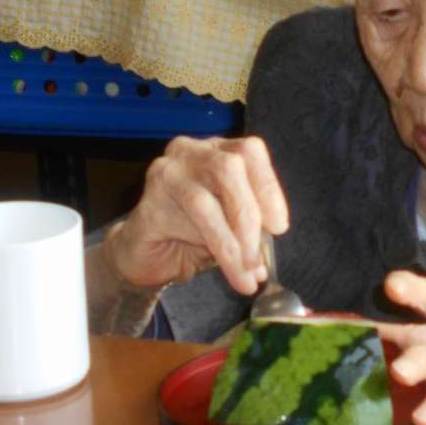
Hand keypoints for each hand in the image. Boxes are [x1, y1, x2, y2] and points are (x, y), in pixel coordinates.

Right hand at [103, 135, 288, 294]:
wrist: (146, 254)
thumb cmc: (193, 234)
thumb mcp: (234, 228)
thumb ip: (252, 231)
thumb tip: (265, 263)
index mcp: (219, 151)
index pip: (250, 151)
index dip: (268, 186)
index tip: (279, 225)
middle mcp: (191, 152)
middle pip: (229, 168)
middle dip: (249, 215)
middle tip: (258, 255)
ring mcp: (165, 173)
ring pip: (205, 201)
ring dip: (230, 242)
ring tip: (244, 273)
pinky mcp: (148, 203)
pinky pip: (181, 223)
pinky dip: (208, 247)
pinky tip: (219, 265)